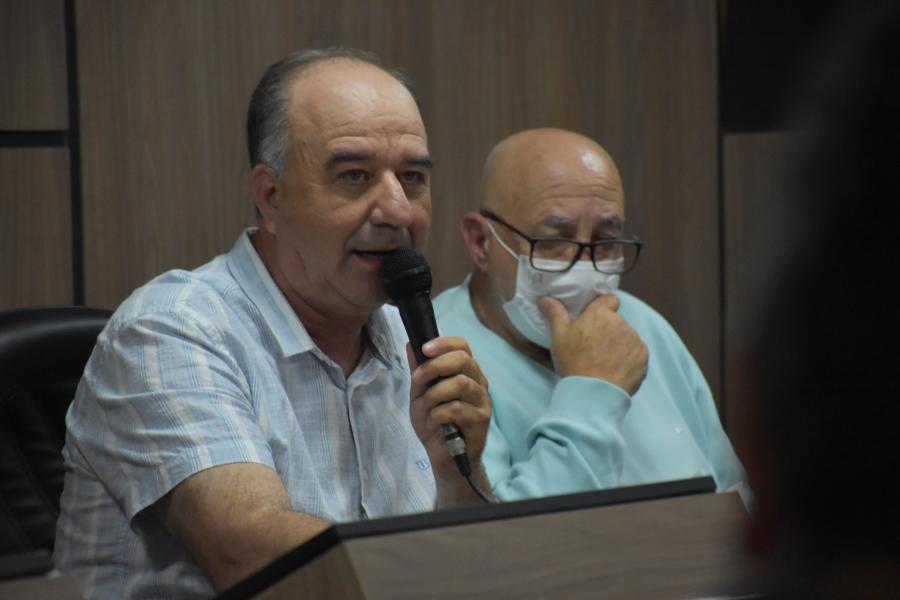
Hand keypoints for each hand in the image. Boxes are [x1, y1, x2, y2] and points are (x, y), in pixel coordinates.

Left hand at [407, 336, 490, 494]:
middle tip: (419, 380)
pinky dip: (438, 414)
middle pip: (464, 360)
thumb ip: (419, 372)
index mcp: (466, 373)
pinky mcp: (481, 421)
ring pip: (460, 384)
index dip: (444, 343)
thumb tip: (411, 344)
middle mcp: (478, 383)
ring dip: (435, 394)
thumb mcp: (420, 395)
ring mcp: (482, 402)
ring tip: (426, 408)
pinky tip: (434, 423)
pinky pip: (457, 409)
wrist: (444, 458)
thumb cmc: (436, 424)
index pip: (462, 346)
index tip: (424, 349)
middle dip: (435, 366)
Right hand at [539, 294, 647, 394]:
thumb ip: (555, 313)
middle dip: (608, 330)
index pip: (610, 299)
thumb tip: (545, 298)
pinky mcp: (643, 358)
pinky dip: (629, 360)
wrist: (593, 393)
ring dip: (619, 345)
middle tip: (594, 347)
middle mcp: (622, 323)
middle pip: (616, 322)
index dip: (603, 308)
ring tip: (605, 362)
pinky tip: (616, 370)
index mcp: (601, 314)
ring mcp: (635, 340)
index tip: (595, 320)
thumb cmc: (574, 362)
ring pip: (627, 338)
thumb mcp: (559, 337)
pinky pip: (636, 354)